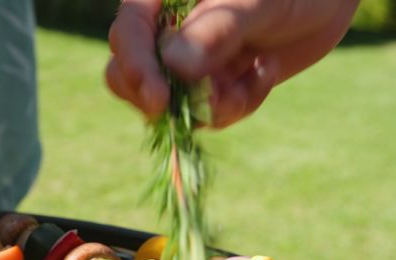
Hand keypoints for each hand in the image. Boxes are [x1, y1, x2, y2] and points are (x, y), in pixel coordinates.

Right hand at [106, 0, 358, 127]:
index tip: (160, 100)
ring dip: (212, 105)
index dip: (136, 68)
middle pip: (130, 75)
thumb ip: (216, 30)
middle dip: (167, 99)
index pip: (129, 32)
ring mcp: (188, 59)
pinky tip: (266, 70)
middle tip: (208, 102)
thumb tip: (173, 65)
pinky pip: (208, 113)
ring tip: (255, 76)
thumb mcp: (256, 2)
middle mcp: (167, 29)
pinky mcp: (213, 82)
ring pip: (172, 104)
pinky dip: (238, 103)